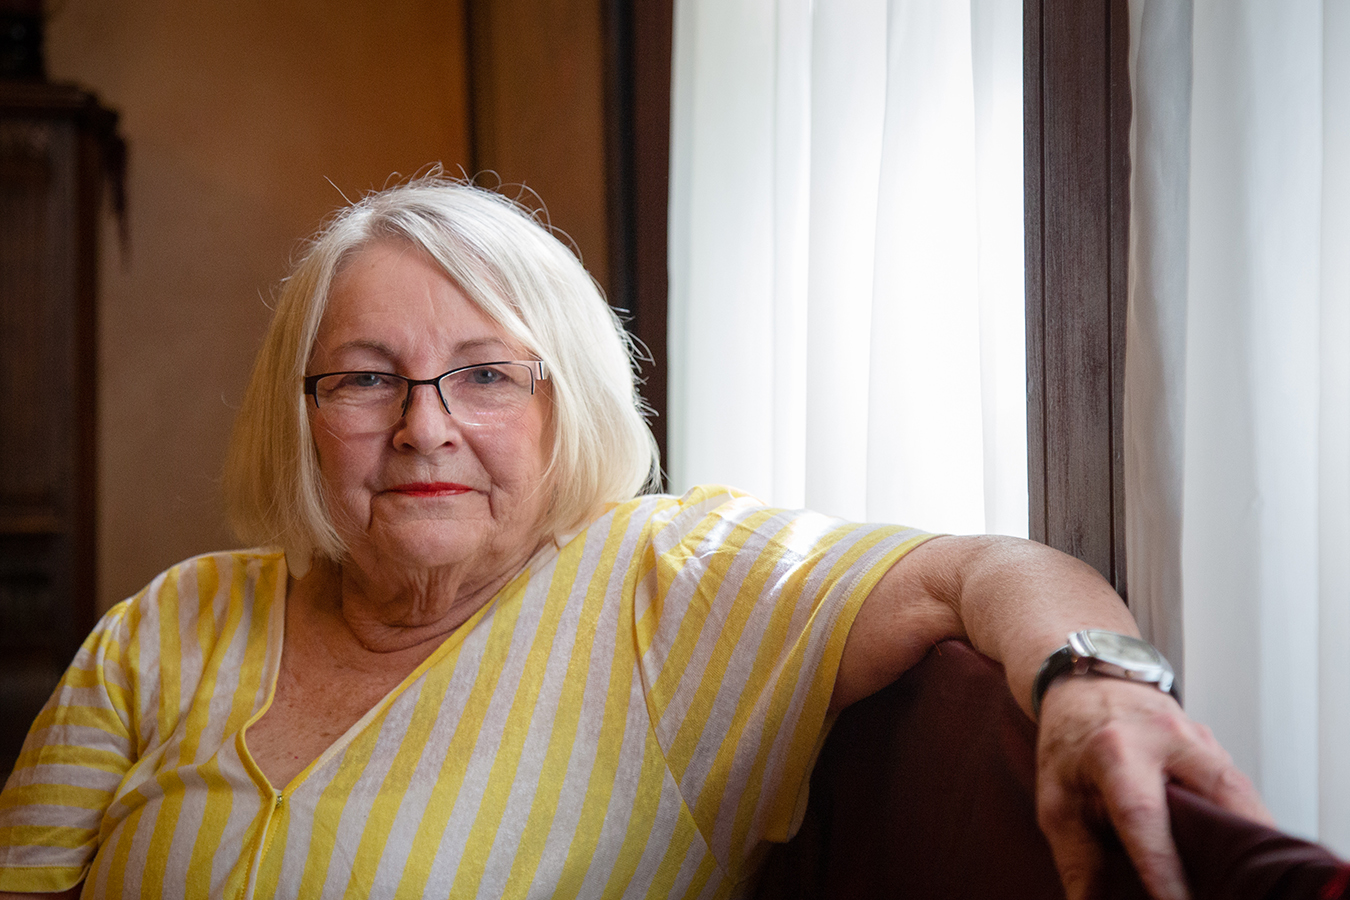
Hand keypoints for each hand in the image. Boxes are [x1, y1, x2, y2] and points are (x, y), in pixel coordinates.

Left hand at [1035, 675, 1272, 899]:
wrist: (1085, 688)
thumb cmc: (1069, 746)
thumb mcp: (1056, 798)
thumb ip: (1077, 857)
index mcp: (1114, 749)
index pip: (1144, 815)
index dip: (1163, 867)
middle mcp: (1163, 736)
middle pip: (1218, 791)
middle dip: (1238, 843)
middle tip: (1243, 886)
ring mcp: (1196, 737)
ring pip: (1239, 790)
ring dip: (1254, 834)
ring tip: (1257, 876)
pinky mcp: (1214, 745)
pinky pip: (1238, 787)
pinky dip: (1248, 820)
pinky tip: (1249, 852)